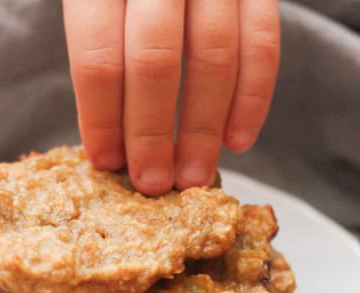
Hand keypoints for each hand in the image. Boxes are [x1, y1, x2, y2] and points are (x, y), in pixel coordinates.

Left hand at [62, 0, 279, 194]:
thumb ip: (97, 43)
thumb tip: (108, 134)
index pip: (99, 55)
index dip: (103, 118)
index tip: (107, 162)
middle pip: (155, 61)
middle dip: (152, 134)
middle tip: (152, 183)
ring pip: (214, 57)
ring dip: (203, 129)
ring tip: (193, 176)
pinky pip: (263, 42)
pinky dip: (253, 98)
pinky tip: (237, 141)